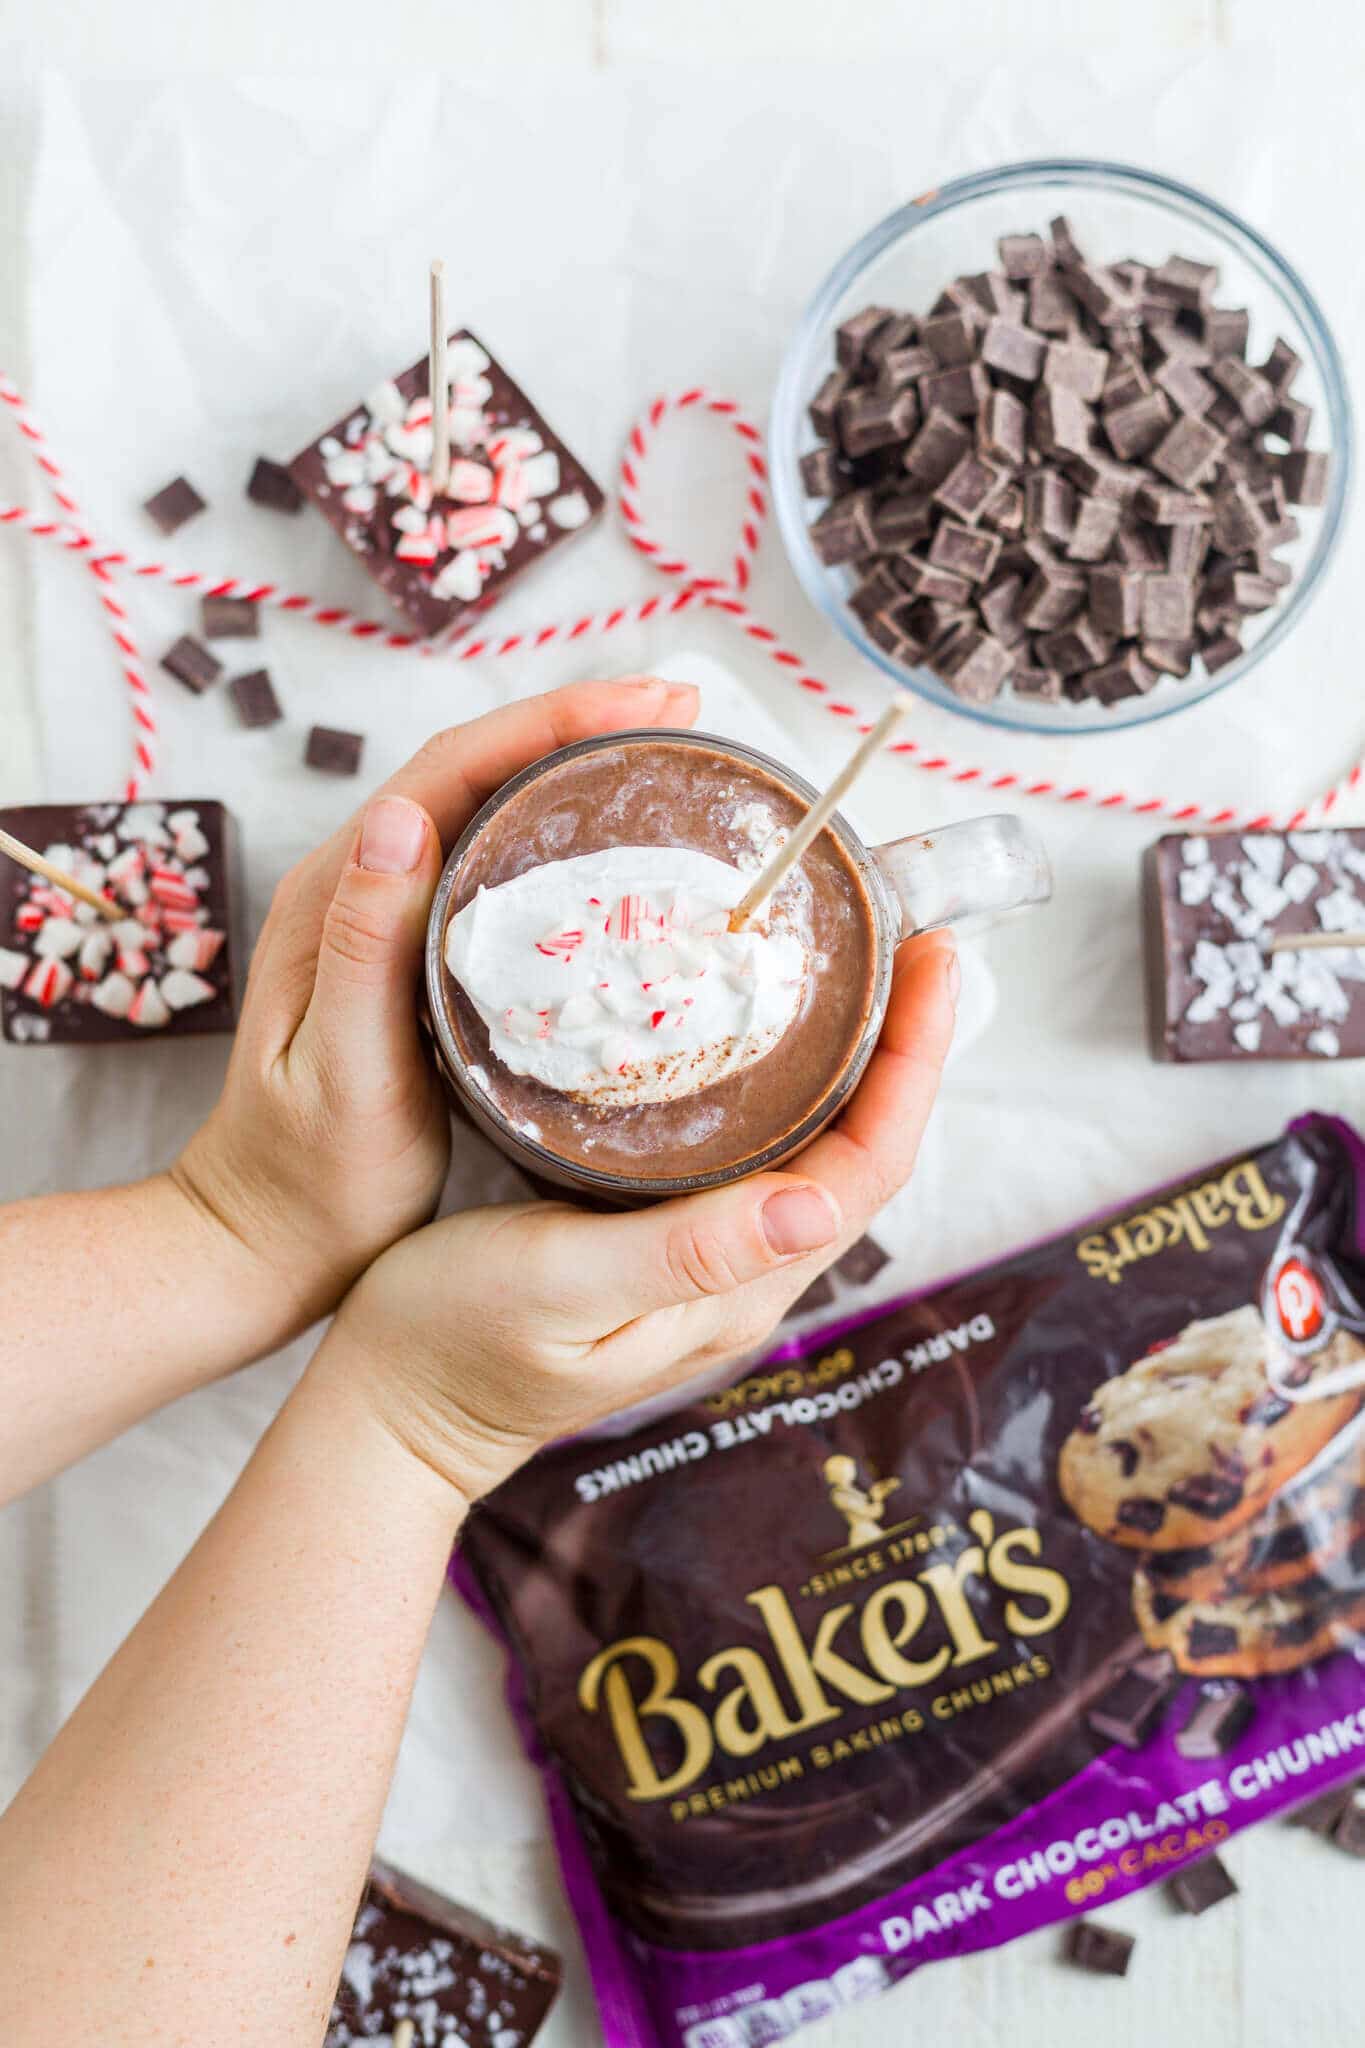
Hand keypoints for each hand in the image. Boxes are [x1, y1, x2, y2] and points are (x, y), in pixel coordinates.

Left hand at [172, 676, 700, 1348]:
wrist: (269, 1241)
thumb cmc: (312, 1178)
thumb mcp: (341, 1071)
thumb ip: (363, 947)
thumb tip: (400, 814)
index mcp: (337, 893)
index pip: (450, 769)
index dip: (551, 722)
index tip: (646, 706)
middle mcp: (358, 886)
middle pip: (476, 768)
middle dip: (577, 726)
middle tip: (680, 714)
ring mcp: (385, 918)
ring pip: (486, 810)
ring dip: (571, 771)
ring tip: (664, 757)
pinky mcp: (412, 957)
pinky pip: (492, 868)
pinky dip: (556, 839)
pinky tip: (612, 850)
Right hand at [323, 930, 957, 1500]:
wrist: (388, 1410)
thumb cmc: (454, 1344)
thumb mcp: (560, 1285)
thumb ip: (684, 1251)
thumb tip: (815, 1199)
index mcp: (738, 1286)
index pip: (868, 1168)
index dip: (913, 1064)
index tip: (930, 961)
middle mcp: (743, 1275)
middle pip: (859, 1149)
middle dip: (899, 1043)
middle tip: (903, 934)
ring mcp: (709, 1261)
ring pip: (813, 1146)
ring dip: (851, 1058)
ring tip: (854, 961)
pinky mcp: (665, 1240)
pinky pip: (755, 1149)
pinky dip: (782, 1079)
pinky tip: (758, 1027)